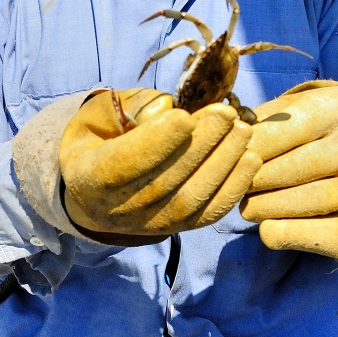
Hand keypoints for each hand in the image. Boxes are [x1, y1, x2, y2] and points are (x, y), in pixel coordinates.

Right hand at [59, 88, 261, 240]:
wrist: (96, 186)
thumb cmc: (101, 138)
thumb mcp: (100, 113)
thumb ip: (130, 107)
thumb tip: (165, 109)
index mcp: (87, 176)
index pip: (122, 164)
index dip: (156, 142)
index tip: (185, 116)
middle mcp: (117, 209)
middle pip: (164, 182)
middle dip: (200, 145)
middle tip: (226, 113)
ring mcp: (149, 225)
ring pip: (190, 201)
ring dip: (223, 164)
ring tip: (242, 130)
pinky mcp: (177, 228)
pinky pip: (208, 214)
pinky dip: (234, 188)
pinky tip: (250, 159)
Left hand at [240, 81, 337, 257]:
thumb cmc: (320, 125)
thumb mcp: (297, 106)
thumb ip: (260, 119)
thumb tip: (223, 140)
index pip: (276, 133)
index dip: (245, 147)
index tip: (230, 153)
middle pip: (279, 172)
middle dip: (248, 179)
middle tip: (235, 180)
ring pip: (287, 206)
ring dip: (257, 206)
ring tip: (251, 199)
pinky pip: (301, 237)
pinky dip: (275, 232)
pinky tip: (270, 221)